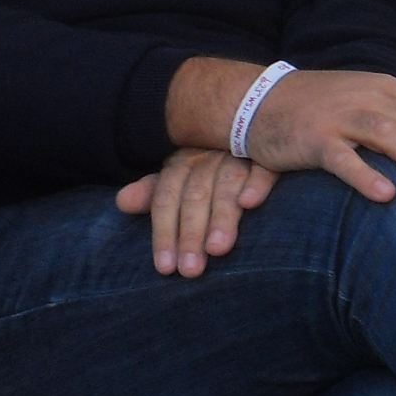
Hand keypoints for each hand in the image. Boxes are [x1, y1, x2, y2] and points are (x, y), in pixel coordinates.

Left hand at [117, 148, 279, 277]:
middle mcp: (210, 155)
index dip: (164, 232)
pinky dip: (256, 183)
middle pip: (195, 195)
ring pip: (226, 185)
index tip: (165, 268)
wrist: (259, 125)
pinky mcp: (273, 154)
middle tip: (191, 270)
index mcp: (185, 161)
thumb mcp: (184, 178)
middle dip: (191, 233)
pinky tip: (250, 203)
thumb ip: (156, 193)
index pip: (167, 197)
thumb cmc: (218, 167)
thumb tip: (122, 202)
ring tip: (217, 249)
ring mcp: (242, 153)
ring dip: (221, 217)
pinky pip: (263, 167)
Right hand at [164, 56, 395, 203]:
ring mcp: (341, 118)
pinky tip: (388, 196)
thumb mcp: (365, 106)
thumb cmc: (321, 110)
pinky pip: (343, 160)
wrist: (256, 100)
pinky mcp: (313, 139)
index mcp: (387, 90)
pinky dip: (366, 176)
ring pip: (389, 136)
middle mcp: (369, 99)